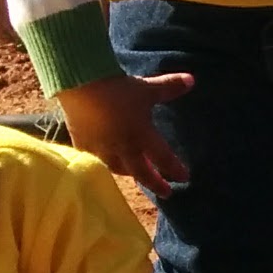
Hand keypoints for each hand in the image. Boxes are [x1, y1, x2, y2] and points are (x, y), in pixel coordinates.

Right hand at [57, 72, 193, 196]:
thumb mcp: (148, 88)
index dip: (175, 170)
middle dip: (155, 183)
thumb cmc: (118, 89)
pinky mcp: (82, 143)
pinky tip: (103, 161)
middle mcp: (124, 148)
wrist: (80, 86)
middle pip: (142, 172)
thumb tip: (192, 80)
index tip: (184, 178)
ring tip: (135, 174)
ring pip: (117, 168)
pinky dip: (102, 163)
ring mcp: (102, 148)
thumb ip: (169, 87)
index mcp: (142, 136)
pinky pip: (94, 160)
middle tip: (166, 193)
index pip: (163, 159)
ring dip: (129, 173)